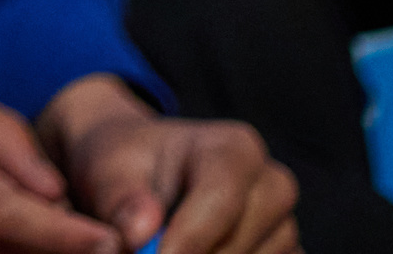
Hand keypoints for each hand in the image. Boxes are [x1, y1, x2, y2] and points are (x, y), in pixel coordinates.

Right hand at [0, 61, 112, 253]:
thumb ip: (4, 140)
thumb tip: (55, 193)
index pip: (13, 216)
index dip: (65, 236)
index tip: (110, 241)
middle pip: (14, 252)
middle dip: (63, 245)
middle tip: (107, 231)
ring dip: (39, 245)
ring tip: (77, 228)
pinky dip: (16, 245)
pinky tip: (36, 226)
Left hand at [43, 75, 298, 253]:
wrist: (143, 171)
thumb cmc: (128, 166)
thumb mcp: (109, 170)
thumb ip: (121, 202)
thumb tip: (138, 237)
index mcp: (235, 148)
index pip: (222, 198)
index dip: (189, 237)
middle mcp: (272, 185)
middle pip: (241, 241)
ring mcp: (283, 226)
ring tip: (160, 248)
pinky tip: (184, 251)